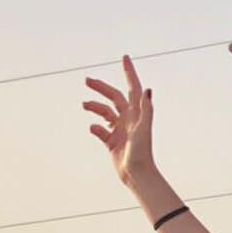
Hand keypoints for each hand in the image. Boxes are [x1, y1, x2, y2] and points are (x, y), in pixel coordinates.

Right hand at [84, 55, 157, 190]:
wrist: (137, 174)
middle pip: (113, 97)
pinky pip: (101, 131)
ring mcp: (120, 130)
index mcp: (137, 113)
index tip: (125, 58)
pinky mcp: (113, 142)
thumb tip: (147, 89)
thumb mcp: (144, 128)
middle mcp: (129, 119)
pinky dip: (95, 128)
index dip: (129, 72)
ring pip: (105, 112)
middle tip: (86, 80)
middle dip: (101, 88)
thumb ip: (146, 109)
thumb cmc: (142, 152)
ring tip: (84, 105)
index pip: (133, 87)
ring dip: (94, 107)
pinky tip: (93, 129)